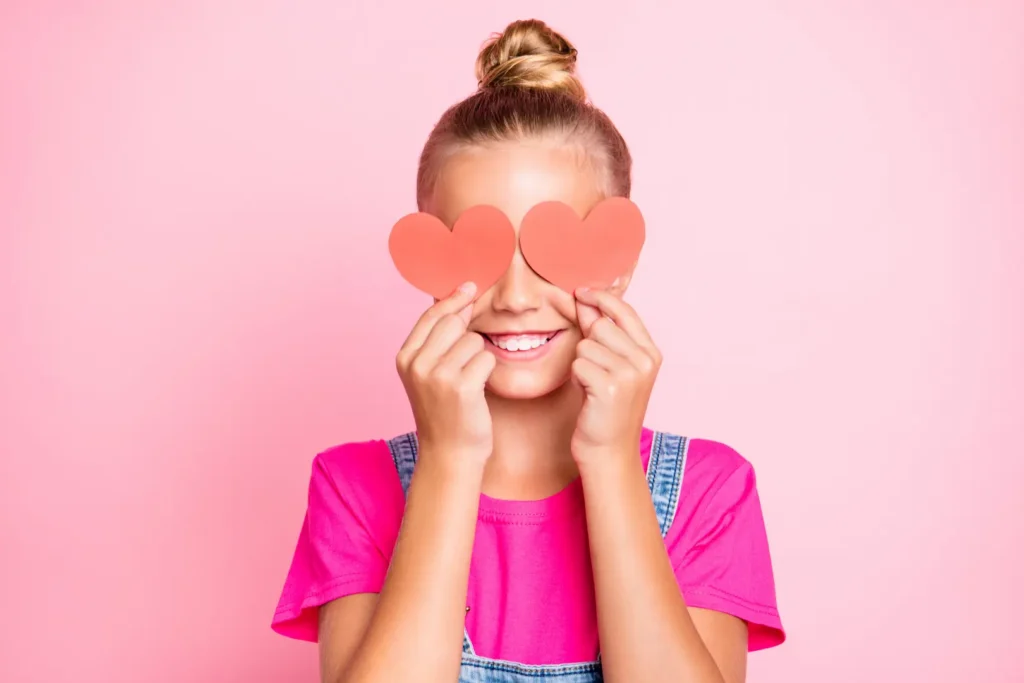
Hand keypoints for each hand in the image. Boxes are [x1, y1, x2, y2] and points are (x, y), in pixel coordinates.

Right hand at [396, 282, 496, 468]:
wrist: (449, 454)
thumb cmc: (444, 412)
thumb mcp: (428, 374)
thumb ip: (436, 341)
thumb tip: (458, 302)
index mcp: (405, 357)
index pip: (431, 315)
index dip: (453, 299)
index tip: (470, 287)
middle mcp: (417, 363)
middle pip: (454, 323)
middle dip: (467, 337)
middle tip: (466, 363)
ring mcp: (437, 375)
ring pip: (473, 340)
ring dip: (479, 357)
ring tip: (470, 381)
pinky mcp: (461, 387)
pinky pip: (486, 358)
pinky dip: (488, 371)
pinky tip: (478, 389)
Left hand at [571, 288, 661, 465]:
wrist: (608, 451)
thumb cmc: (606, 408)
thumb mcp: (611, 366)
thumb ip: (600, 333)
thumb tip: (584, 299)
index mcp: (651, 353)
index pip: (625, 311)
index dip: (601, 298)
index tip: (581, 291)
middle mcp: (645, 361)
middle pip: (601, 326)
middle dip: (588, 344)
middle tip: (594, 370)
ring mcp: (630, 374)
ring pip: (586, 345)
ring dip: (581, 364)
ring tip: (592, 384)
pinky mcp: (610, 387)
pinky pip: (579, 364)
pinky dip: (576, 378)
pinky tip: (587, 394)